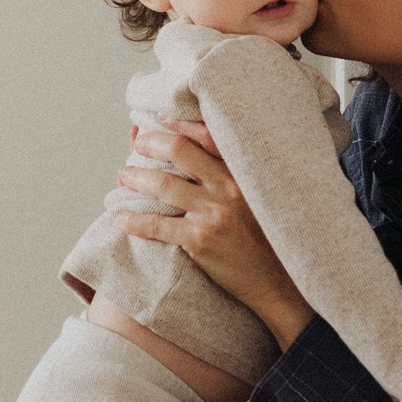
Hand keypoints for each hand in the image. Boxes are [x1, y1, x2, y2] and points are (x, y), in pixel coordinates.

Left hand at [117, 124, 311, 345]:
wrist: (281, 282)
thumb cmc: (270, 240)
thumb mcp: (264, 199)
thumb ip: (236, 177)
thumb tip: (200, 155)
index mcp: (244, 173)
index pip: (208, 135)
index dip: (180, 124)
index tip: (160, 119)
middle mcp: (229, 187)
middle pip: (179, 152)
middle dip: (150, 144)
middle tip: (137, 146)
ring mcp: (213, 213)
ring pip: (162, 185)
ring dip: (135, 178)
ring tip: (123, 177)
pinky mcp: (200, 240)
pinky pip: (157, 225)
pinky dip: (133, 221)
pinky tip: (121, 219)